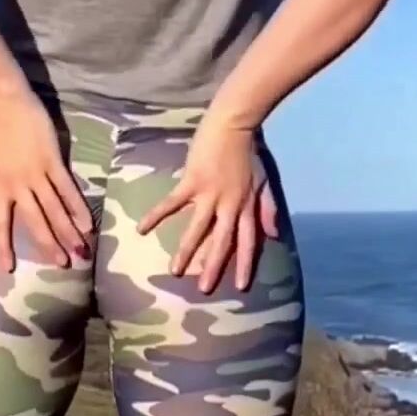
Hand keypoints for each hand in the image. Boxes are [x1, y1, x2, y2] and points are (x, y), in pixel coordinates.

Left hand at [0, 93, 91, 272]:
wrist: (7, 104)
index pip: (1, 224)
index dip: (3, 247)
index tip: (8, 270)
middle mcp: (19, 186)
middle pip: (35, 220)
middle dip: (49, 244)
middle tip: (62, 264)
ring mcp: (38, 174)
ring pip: (54, 208)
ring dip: (68, 231)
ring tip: (80, 250)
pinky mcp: (54, 162)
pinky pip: (67, 188)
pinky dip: (77, 206)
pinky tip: (88, 222)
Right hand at [138, 115, 279, 293]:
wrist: (233, 125)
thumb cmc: (249, 152)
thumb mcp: (263, 181)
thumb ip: (267, 208)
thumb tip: (275, 234)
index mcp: (246, 206)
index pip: (247, 241)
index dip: (245, 264)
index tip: (241, 286)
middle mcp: (228, 205)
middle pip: (221, 242)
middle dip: (213, 267)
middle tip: (204, 290)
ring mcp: (209, 194)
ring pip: (197, 229)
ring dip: (186, 251)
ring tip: (174, 271)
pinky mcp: (191, 181)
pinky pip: (172, 203)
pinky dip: (156, 215)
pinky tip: (141, 229)